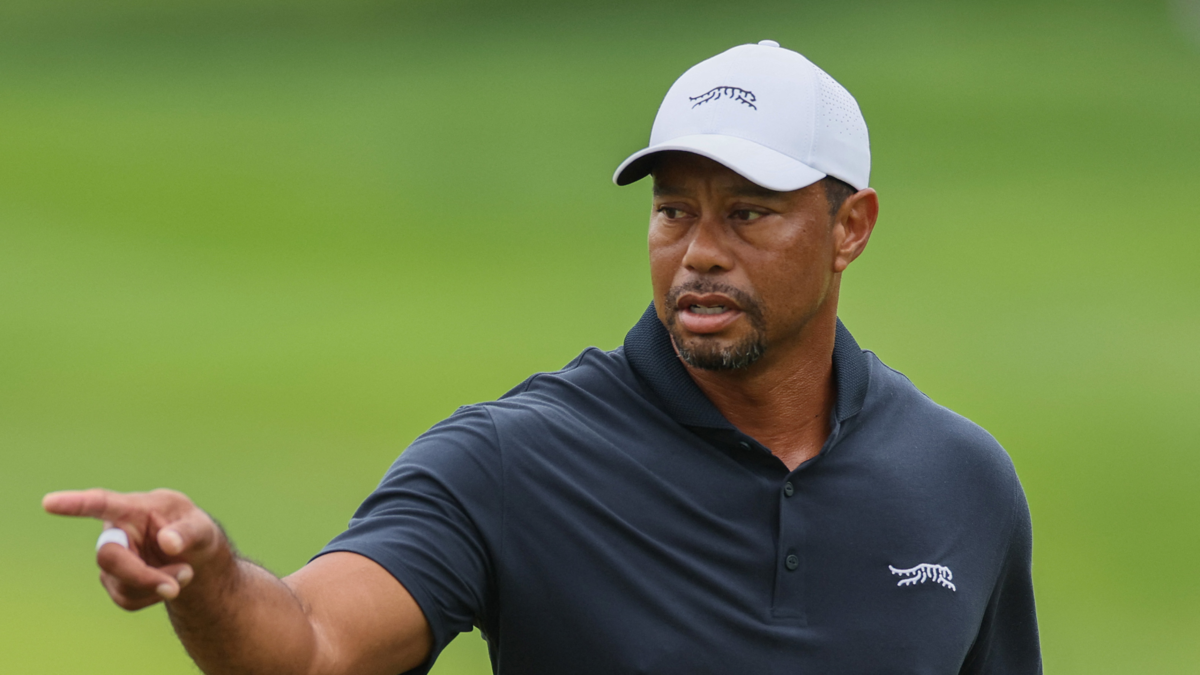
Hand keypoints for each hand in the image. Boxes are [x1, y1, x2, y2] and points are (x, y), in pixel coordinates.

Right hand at [43, 488, 229, 610]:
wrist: (194, 558)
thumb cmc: (194, 532)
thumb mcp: (202, 528)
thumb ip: (188, 532)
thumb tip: (167, 544)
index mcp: (134, 508)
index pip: (101, 504)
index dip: (75, 504)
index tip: (49, 502)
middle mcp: (116, 532)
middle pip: (109, 556)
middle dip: (142, 575)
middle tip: (175, 586)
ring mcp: (112, 558)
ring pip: (121, 583)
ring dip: (158, 585)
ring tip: (187, 573)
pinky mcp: (114, 582)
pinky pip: (127, 599)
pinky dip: (154, 595)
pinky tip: (169, 583)